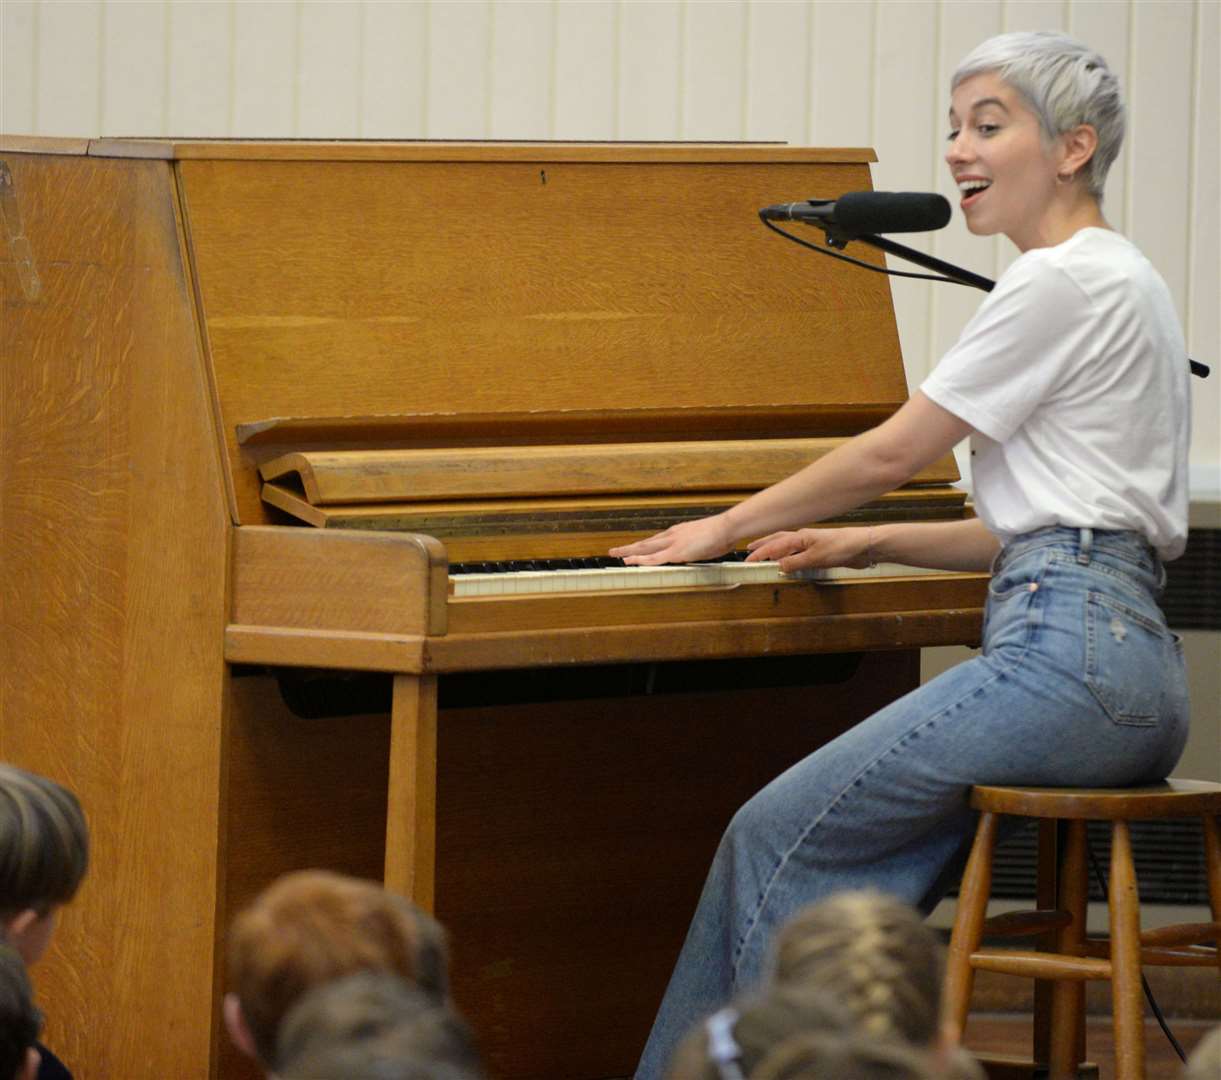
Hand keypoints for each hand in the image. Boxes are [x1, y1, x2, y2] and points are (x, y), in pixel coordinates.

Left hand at [609, 514, 736, 564]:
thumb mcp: (704, 541)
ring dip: (629, 551)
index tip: (633, 548)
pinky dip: (640, 560)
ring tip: (615, 554)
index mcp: (678, 533)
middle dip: (629, 547)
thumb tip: (696, 551)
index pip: (655, 541)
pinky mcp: (676, 552)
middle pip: (645, 543)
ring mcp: (672, 543)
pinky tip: (630, 561)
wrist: (726, 527)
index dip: (642, 546)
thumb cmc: (721, 535)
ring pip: (644, 548)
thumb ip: (696, 547)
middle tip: (614, 550)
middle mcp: (671, 535)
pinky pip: (654, 558)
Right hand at [746, 526, 873, 573]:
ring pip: (787, 545)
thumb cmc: (843, 547)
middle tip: (749, 551)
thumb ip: (796, 562)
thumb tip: (778, 566)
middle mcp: (803, 538)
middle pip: (777, 540)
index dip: (760, 553)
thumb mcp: (816, 557)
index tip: (748, 560)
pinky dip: (787, 556)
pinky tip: (788, 562)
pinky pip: (797, 553)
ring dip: (774, 549)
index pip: (774, 545)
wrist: (864, 546)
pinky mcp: (819, 551)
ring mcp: (811, 544)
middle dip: (763, 545)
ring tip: (764, 555)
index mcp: (800, 537)